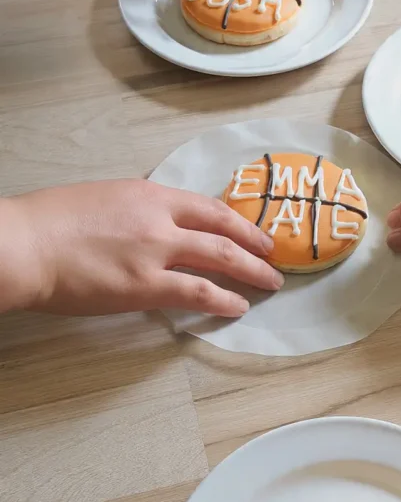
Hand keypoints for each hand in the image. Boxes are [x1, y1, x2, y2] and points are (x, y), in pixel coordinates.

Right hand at [0, 179, 282, 315]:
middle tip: (274, 258)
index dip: (237, 220)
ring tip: (269, 285)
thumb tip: (152, 217)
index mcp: (148, 194)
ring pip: (221, 260)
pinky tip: (238, 307)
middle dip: (255, 246)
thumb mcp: (102, 198)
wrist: (26, 244)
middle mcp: (160, 219)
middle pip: (223, 231)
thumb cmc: (50, 223)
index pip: (206, 206)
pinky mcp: (146, 285)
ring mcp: (156, 252)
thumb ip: (135, 208)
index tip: (253, 231)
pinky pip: (199, 292)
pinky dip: (224, 300)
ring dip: (251, 273)